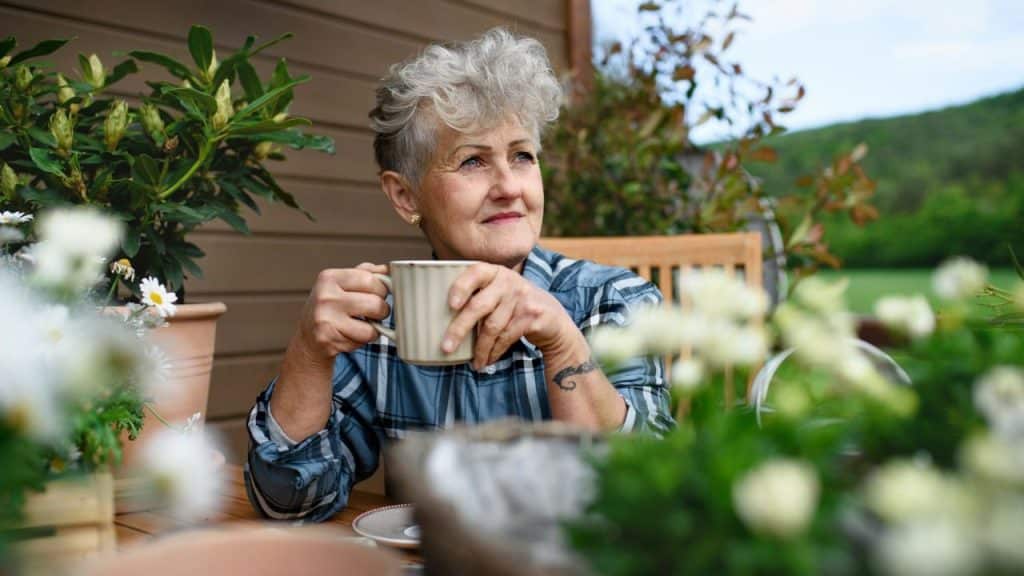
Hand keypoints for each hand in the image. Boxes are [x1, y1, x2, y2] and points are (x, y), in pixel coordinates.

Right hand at [294, 262, 389, 362]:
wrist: (308, 337)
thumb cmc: (332, 307)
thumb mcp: (343, 284)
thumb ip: (367, 274)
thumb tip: (390, 270)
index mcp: (329, 277)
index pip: (370, 279)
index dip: (381, 289)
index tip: (377, 294)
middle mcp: (325, 296)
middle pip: (375, 303)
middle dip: (382, 310)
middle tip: (373, 312)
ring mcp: (325, 318)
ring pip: (372, 326)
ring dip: (374, 328)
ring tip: (363, 324)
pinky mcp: (327, 339)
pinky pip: (362, 340)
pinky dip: (363, 340)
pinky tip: (351, 335)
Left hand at [442, 263, 581, 368]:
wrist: (553, 319)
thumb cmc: (514, 307)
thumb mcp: (498, 293)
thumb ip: (476, 296)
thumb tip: (436, 319)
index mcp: (494, 272)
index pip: (475, 272)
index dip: (461, 286)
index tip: (450, 304)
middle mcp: (508, 281)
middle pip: (479, 305)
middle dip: (460, 329)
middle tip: (446, 347)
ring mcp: (522, 298)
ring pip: (492, 326)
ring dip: (480, 348)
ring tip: (473, 362)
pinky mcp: (532, 315)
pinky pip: (506, 337)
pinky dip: (494, 352)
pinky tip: (488, 360)